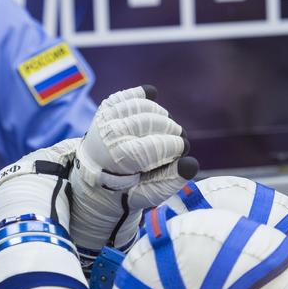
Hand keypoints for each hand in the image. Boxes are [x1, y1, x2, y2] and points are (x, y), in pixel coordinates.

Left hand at [70, 86, 196, 258]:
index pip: (151, 146)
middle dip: (171, 129)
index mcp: (118, 161)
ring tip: (166, 127)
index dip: (174, 145)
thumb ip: (172, 180)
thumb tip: (191, 164)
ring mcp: (105, 120)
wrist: (96, 181)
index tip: (182, 149)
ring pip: (141, 106)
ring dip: (161, 114)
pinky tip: (153, 98)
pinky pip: (127, 95)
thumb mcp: (150, 193)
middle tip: (177, 138)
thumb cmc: (128, 189)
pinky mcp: (105, 110)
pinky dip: (142, 95)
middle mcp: (109, 137)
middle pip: (148, 122)